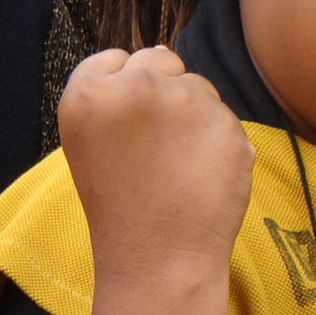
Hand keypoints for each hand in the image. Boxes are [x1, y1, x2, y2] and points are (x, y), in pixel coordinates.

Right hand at [58, 48, 254, 278]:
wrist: (159, 261)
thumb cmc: (122, 207)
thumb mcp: (93, 142)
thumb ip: (116, 92)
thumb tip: (164, 53)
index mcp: (88, 93)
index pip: (116, 58)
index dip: (124, 93)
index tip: (126, 131)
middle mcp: (135, 87)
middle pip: (160, 60)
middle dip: (162, 93)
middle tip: (154, 151)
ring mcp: (185, 103)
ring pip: (198, 87)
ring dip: (194, 116)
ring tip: (177, 167)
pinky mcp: (227, 124)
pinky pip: (225, 118)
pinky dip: (219, 143)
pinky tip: (203, 176)